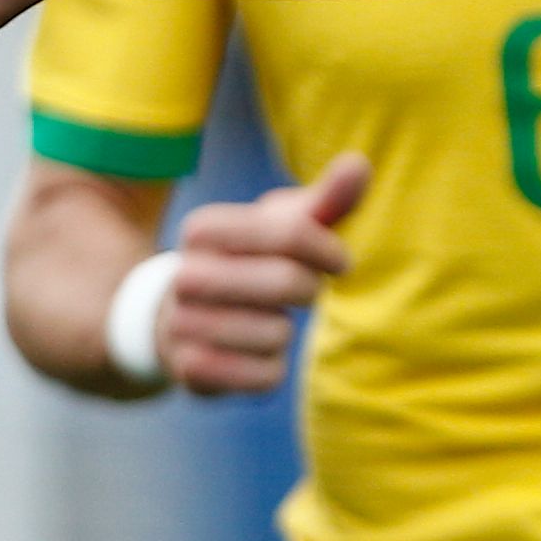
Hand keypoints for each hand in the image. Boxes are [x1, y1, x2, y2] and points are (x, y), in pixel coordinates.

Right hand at [159, 156, 369, 396]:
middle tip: (298, 291)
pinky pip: (264, 376)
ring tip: (263, 321)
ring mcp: (181, 324)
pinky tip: (252, 354)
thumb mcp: (284, 226)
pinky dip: (272, 369)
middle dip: (308, 289)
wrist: (182, 319)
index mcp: (203, 229)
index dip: (328, 250)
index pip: (290, 232)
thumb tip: (359, 164)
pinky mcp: (191, 371)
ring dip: (285, 331)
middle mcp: (183, 275)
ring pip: (277, 334)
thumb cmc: (250, 262)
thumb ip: (325, 200)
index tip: (337, 260)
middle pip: (287, 283)